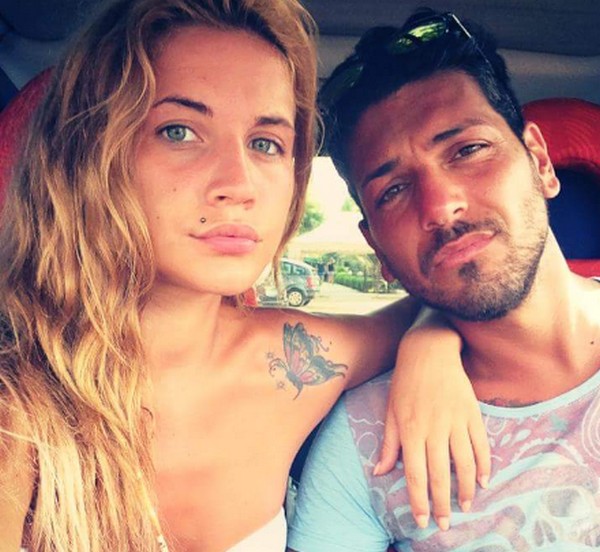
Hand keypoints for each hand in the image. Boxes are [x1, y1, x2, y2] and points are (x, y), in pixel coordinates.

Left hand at [375, 324, 489, 530]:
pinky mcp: (472, 413)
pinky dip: (485, 466)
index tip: (421, 520)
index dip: (418, 500)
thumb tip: (380, 472)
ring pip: (465, 464)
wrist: (428, 350)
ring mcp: (455, 421)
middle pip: (440, 475)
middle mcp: (434, 429)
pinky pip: (481, 445)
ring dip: (466, 489)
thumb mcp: (391, 411)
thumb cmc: (405, 382)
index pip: (415, 474)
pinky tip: (484, 481)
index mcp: (411, 430)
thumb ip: (389, 444)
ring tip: (465, 506)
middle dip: (442, 504)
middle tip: (444, 523)